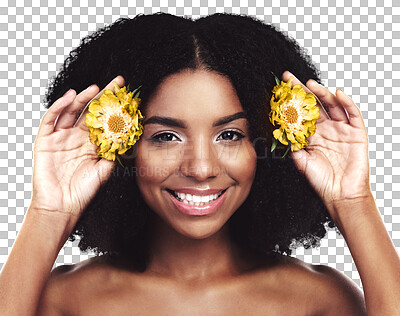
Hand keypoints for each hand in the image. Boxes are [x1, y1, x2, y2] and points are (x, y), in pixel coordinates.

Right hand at [30, 76, 124, 230]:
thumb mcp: (105, 170)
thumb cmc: (83, 191)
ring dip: (82, 99)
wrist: (63, 206)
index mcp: (91, 143)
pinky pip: (51, 120)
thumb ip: (114, 153)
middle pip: (89, 111)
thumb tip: (130, 137)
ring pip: (71, 111)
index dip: (113, 107)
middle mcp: (76, 137)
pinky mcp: (45, 141)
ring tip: (94, 89)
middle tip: (114, 83)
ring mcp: (60, 137)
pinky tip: (70, 98)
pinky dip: (59, 107)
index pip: (103, 119)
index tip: (126, 93)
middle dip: (102, 96)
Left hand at [281, 71, 370, 218]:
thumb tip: (279, 130)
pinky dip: (346, 103)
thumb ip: (292, 145)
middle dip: (303, 91)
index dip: (292, 100)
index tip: (281, 88)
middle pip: (315, 104)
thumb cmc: (320, 180)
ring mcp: (342, 129)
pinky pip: (352, 114)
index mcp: (312, 134)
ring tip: (310, 84)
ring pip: (332, 105)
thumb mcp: (300, 161)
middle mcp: (326, 129)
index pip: (301, 113)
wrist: (339, 194)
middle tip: (291, 78)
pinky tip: (338, 93)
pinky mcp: (356, 133)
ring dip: (322, 93)